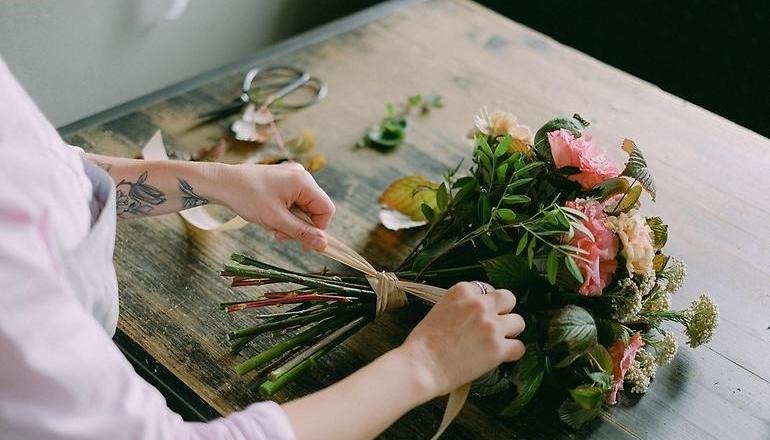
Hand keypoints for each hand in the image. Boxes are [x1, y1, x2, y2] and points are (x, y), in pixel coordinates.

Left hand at [216, 162, 334, 250]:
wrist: (222, 183)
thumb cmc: (247, 197)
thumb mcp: (276, 220)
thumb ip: (302, 232)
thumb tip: (324, 245)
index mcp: (304, 182)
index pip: (326, 210)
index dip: (318, 229)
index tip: (303, 243)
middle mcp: (301, 176)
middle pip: (314, 209)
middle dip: (299, 226)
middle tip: (279, 234)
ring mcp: (292, 177)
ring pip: (303, 208)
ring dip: (290, 222)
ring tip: (271, 225)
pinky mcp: (283, 180)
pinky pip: (293, 202)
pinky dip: (284, 213)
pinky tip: (270, 216)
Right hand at [397, 282, 525, 396]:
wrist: (421, 366)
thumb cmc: (423, 343)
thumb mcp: (439, 310)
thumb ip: (460, 306)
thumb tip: (472, 314)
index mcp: (462, 291)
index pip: (485, 288)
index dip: (484, 302)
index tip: (480, 313)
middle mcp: (480, 305)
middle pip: (508, 298)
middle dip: (503, 311)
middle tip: (495, 324)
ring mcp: (491, 326)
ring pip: (518, 321)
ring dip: (510, 332)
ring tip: (498, 341)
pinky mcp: (498, 349)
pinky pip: (519, 347)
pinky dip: (512, 353)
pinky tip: (502, 356)